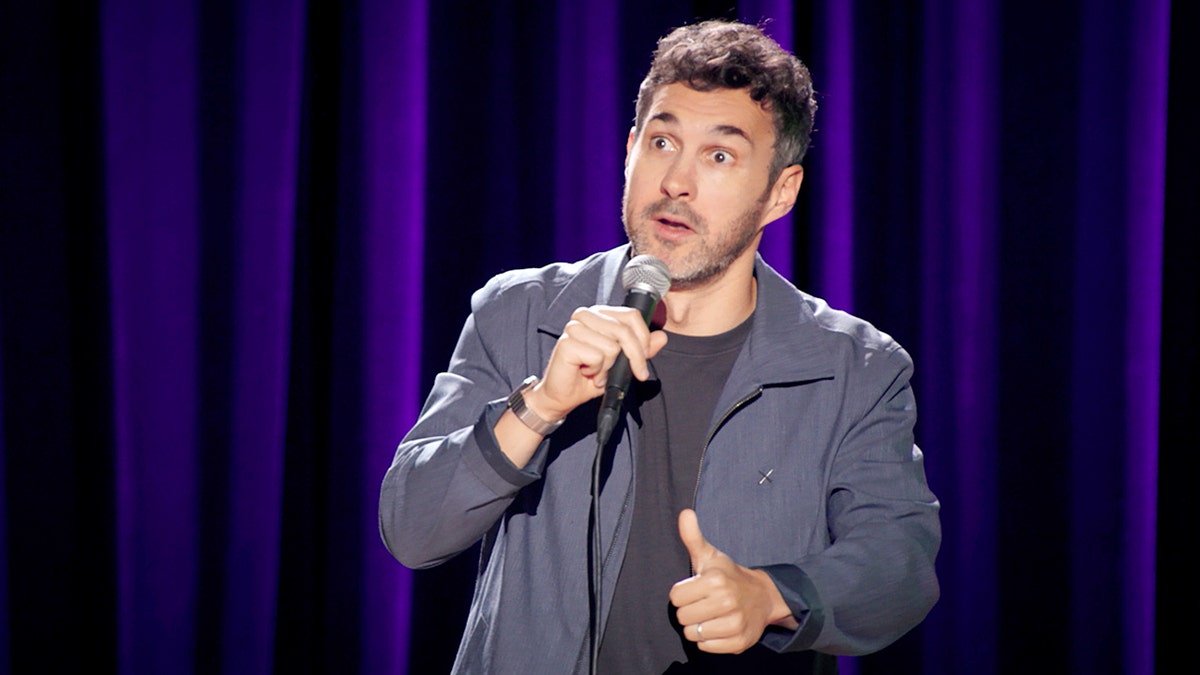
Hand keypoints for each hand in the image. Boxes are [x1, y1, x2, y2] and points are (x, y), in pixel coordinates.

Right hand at [526, 305, 667, 420]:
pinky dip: (597, 371)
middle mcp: (585, 315)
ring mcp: (574, 327)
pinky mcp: (566, 343)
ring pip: (611, 346)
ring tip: (599, 372)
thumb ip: (641, 349)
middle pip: (624, 330)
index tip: (643, 359)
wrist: (564, 395)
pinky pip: (597, 357)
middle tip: (630, 373)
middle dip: (633, 357)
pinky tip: (587, 373)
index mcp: (600, 314)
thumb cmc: (591, 376)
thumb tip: (662, 337)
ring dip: (609, 367)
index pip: (631, 315)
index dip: (643, 338)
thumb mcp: (622, 363)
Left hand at [669, 509, 796, 653]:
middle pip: (683, 617)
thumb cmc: (728, 575)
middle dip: (689, 610)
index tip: (696, 589)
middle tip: (703, 603)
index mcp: (716, 580)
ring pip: (693, 634)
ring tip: (711, 615)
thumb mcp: (710, 555)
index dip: (683, 594)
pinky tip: (718, 626)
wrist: (762, 596)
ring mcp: (735, 624)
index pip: (675, 598)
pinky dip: (709, 640)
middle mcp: (727, 602)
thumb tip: (684, 513)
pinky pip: (706, 647)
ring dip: (698, 626)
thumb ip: (692, 536)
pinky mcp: (738, 642)